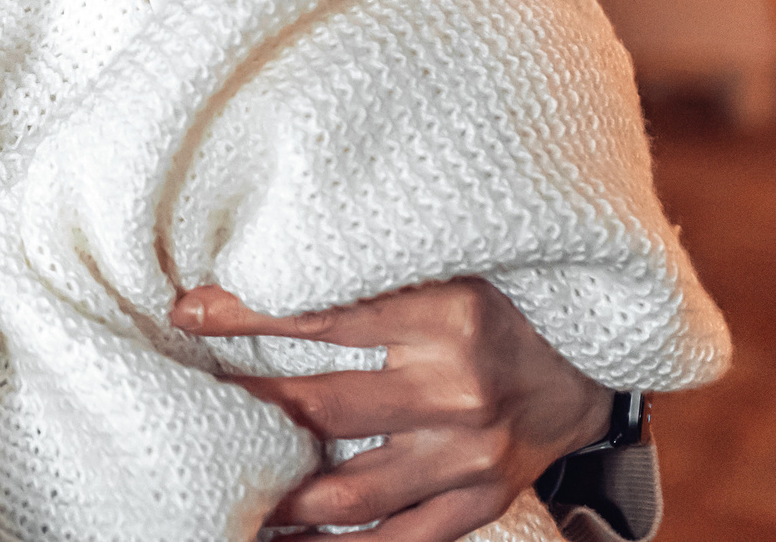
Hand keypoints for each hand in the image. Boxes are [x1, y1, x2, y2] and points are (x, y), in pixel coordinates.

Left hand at [171, 278, 612, 541]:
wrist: (590, 360)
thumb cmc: (498, 299)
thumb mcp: (439, 264)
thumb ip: (363, 268)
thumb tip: (261, 261)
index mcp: (444, 315)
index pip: (319, 315)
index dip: (245, 316)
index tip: (185, 313)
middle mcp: (458, 389)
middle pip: (322, 408)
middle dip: (247, 410)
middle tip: (187, 407)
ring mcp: (471, 456)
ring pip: (352, 491)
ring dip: (282, 497)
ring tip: (225, 494)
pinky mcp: (483, 501)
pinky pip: (403, 540)